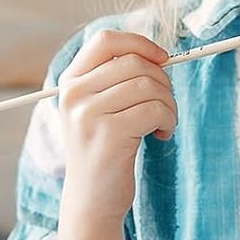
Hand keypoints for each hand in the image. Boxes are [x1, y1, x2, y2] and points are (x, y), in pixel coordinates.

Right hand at [56, 29, 175, 224]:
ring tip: (163, 122)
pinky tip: (161, 134)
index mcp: (70, 81)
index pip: (106, 40)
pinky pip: (155, 109)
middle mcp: (74, 94)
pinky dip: (168, 119)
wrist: (91, 199)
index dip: (139, 43)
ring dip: (168, 103)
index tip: (162, 58)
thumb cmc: (103, 150)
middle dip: (162, 81)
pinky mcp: (109, 133)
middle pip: (134, 62)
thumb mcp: (97, 108)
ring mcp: (88, 114)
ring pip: (149, 85)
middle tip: (165, 104)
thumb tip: (158, 55)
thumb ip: (115, 79)